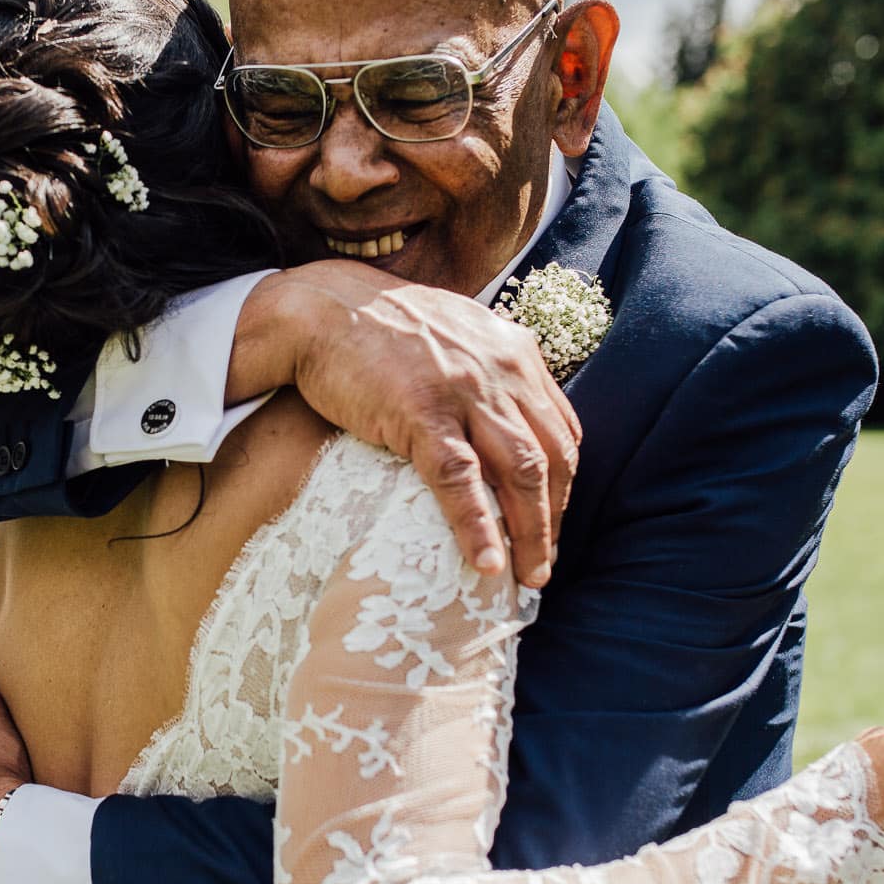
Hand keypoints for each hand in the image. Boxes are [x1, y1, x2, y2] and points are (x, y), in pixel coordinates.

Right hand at [235, 261, 580, 585]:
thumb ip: (485, 367)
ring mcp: (465, 392)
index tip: (551, 520)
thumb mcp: (453, 333)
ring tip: (530, 576)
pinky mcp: (421, 413)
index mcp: (513, 352)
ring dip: (534, 533)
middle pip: (553, 457)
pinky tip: (486, 563)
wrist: (320, 307)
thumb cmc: (377, 326)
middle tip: (545, 563)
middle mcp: (502, 370)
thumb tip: (498, 413)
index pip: (560, 428)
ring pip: (522, 473)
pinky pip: (461, 481)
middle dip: (556, 518)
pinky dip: (478, 527)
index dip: (563, 483)